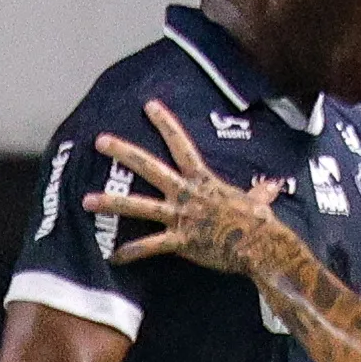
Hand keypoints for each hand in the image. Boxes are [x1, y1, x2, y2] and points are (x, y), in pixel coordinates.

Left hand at [86, 100, 292, 275]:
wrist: (259, 246)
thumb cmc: (259, 224)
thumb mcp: (259, 201)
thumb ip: (260, 193)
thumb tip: (274, 186)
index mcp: (203, 180)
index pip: (180, 144)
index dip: (165, 123)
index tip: (149, 105)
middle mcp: (186, 194)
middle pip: (149, 167)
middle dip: (123, 153)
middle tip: (99, 141)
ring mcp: (180, 217)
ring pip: (139, 205)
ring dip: (111, 202)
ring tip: (86, 200)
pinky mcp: (180, 241)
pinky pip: (150, 246)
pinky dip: (130, 252)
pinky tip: (112, 256)